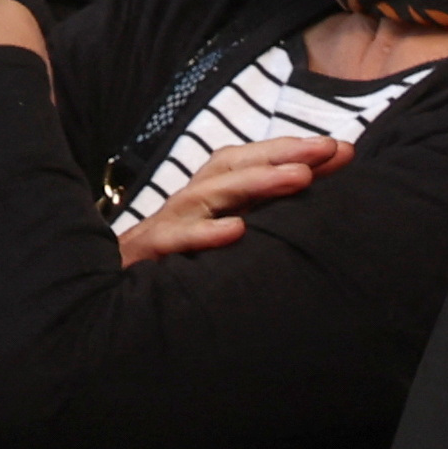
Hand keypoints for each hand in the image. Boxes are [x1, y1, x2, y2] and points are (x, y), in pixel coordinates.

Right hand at [115, 133, 348, 265]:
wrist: (108, 298)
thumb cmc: (176, 265)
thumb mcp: (223, 237)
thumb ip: (263, 216)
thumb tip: (315, 194)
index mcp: (207, 199)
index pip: (249, 164)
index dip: (291, 152)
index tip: (340, 149)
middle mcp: (188, 205)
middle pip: (232, 169)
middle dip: (281, 154)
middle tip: (326, 149)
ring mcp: (167, 227)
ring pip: (208, 196)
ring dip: (255, 183)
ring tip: (298, 178)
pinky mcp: (147, 255)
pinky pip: (174, 241)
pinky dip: (204, 235)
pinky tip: (236, 232)